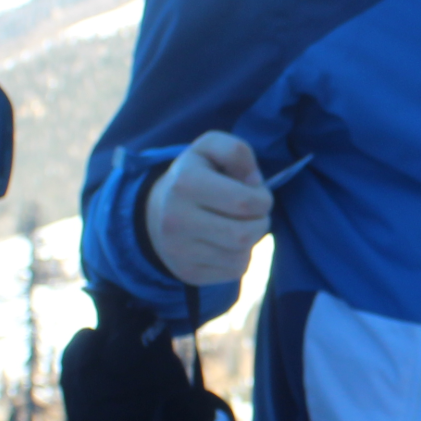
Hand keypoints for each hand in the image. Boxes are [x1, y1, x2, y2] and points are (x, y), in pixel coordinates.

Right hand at [143, 132, 271, 286]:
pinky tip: (227, 243)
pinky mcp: (188, 273)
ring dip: (252, 241)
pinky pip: (235, 271)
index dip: (263, 199)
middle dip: (260, 223)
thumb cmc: (196, 174)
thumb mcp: (210, 148)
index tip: (256, 194)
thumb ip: (236, 151)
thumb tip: (254, 182)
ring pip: (242, 256)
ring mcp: (180, 251)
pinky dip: (241, 257)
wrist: (158, 211)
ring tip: (239, 225)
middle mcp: (177, 220)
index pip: (244, 202)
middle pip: (244, 235)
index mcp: (185, 183)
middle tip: (253, 214)